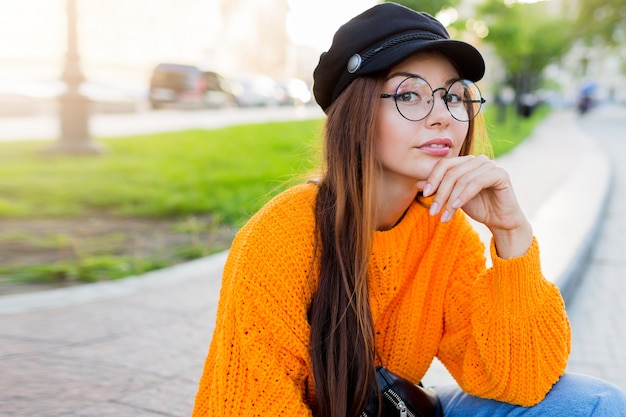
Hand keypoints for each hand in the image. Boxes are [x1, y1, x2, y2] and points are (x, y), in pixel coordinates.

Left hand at [416, 155, 532, 257]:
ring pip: (462, 179)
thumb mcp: (453, 197)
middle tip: (432, 211)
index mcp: (466, 161)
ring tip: (444, 216)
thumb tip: (416, 184)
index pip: (444, 164)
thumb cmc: (477, 207)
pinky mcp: (500, 174)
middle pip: (451, 172)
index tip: (423, 195)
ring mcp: (490, 165)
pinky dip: (463, 196)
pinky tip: (456, 207)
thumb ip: (438, 189)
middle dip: (439, 193)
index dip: (432, 178)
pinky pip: (476, 183)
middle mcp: (478, 160)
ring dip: (450, 200)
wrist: (500, 220)